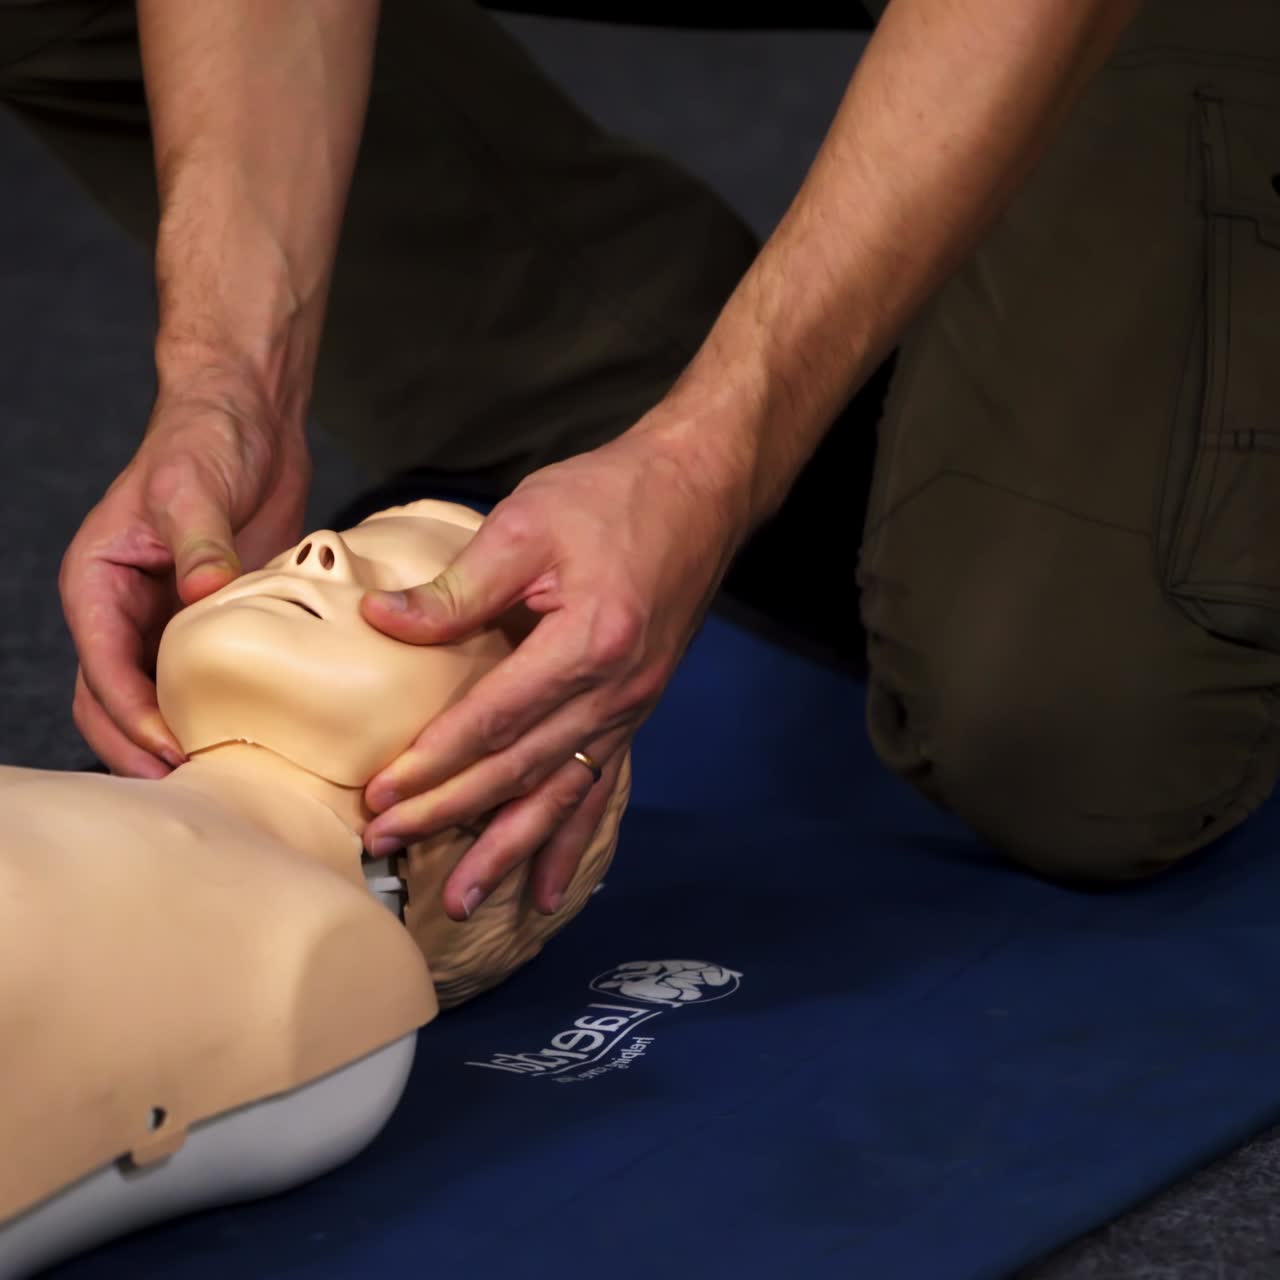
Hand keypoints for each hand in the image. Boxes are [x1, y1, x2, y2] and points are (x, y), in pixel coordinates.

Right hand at [60, 382, 310, 776]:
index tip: (170, 750)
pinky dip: (216, 713)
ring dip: (175, 742)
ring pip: (155, 701)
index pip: (102, 665)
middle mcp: (122, 610)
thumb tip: (203, 593)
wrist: (249, 420)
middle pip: (113, 701)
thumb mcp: (195, 485)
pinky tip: (250, 741)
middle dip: (142, 749)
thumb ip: (200, 540)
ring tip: (220, 782)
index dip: (132, 715)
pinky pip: (203, 681)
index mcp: (97, 582)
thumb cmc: (206, 440)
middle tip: (191, 791)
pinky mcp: (208, 622)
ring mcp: (164, 620)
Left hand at [359, 424, 750, 920]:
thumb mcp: (526, 523)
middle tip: (387, 846)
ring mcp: (631, 707)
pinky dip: (570, 842)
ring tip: (460, 900)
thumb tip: (381, 621)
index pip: (494, 720)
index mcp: (585, 643)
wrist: (699, 493)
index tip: (381, 796)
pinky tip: (549, 891)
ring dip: (508, 851)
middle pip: (520, 770)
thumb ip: (456, 587)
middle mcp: (614, 691)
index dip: (435, 762)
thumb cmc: (611, 497)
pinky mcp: (636, 710)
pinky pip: (600, 789)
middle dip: (451, 813)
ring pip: (560, 796)